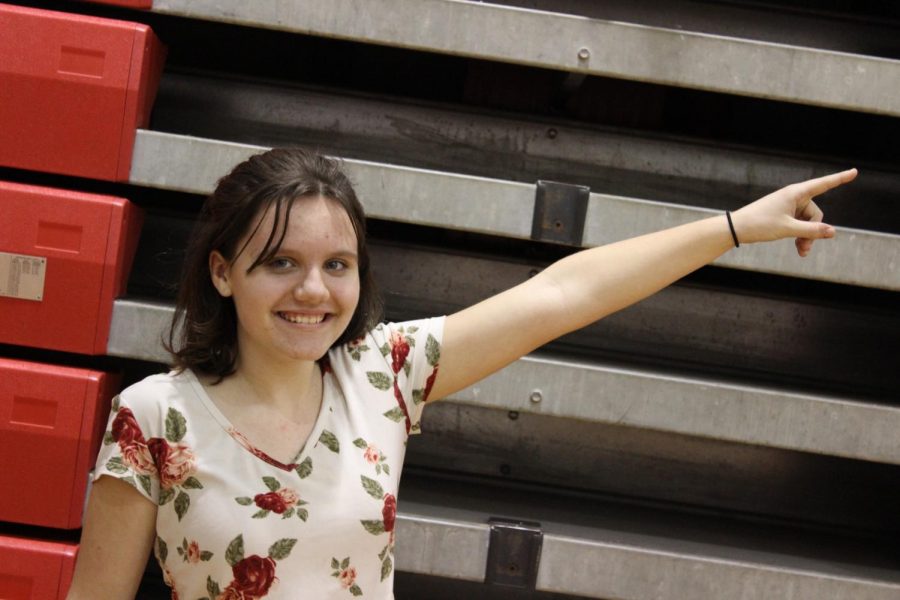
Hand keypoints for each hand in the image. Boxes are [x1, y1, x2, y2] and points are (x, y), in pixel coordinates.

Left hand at [731, 168, 856, 255]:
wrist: (736, 228)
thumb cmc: (760, 224)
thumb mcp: (788, 229)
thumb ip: (812, 231)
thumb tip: (833, 232)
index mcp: (795, 193)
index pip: (823, 184)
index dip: (840, 179)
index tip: (855, 172)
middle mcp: (793, 197)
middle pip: (815, 214)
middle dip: (813, 231)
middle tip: (805, 249)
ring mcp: (788, 206)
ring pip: (807, 222)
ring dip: (806, 236)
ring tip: (801, 252)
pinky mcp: (783, 215)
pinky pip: (798, 224)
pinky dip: (799, 235)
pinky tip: (798, 249)